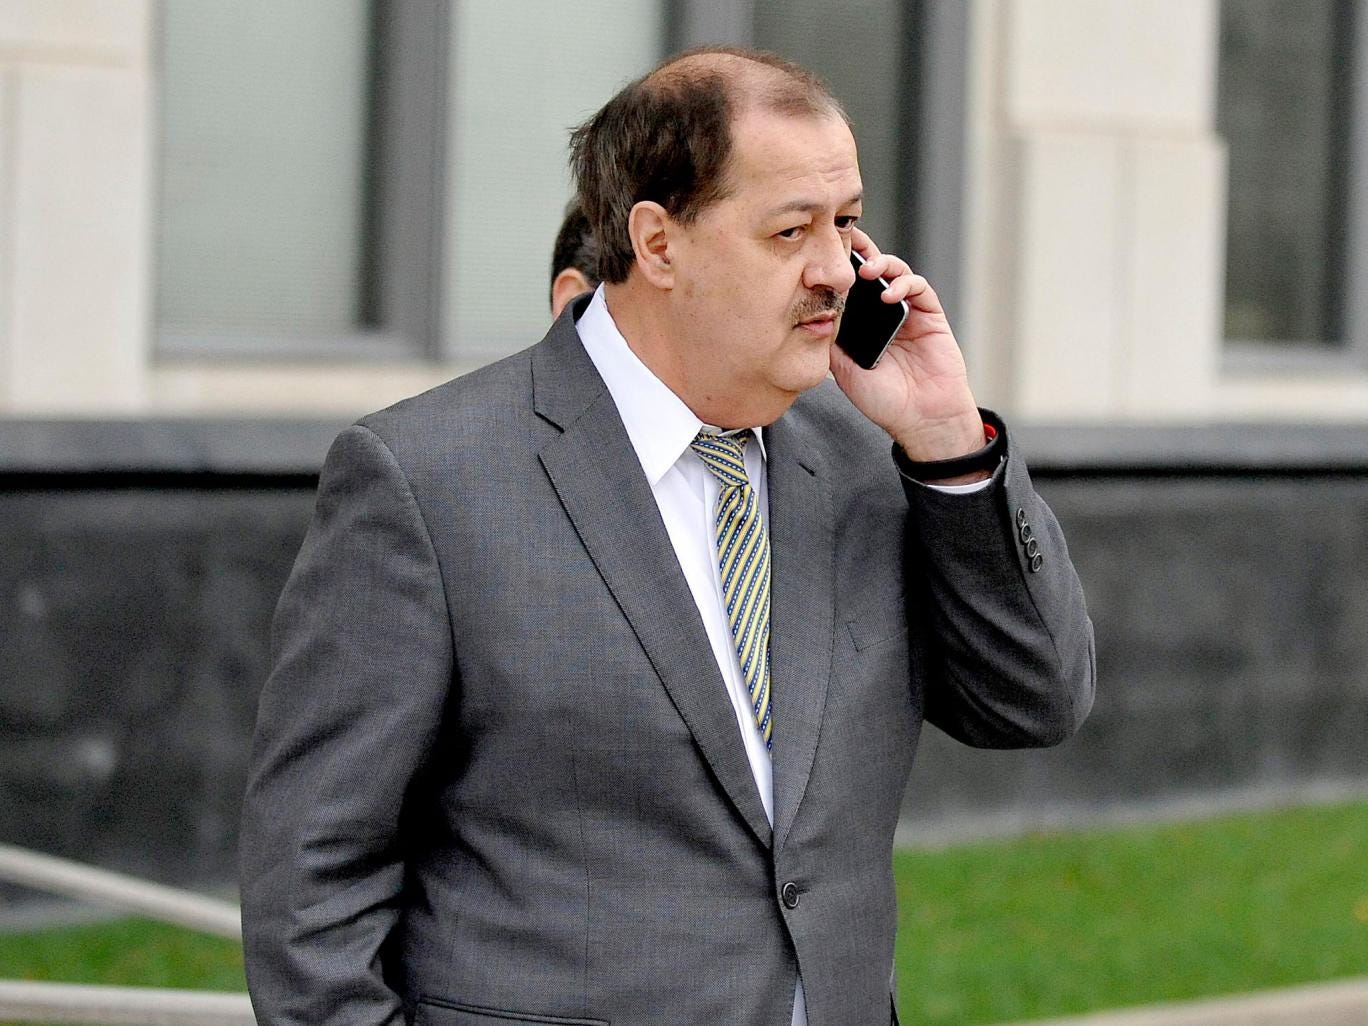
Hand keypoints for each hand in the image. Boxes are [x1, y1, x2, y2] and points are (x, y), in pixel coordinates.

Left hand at [829, 228, 984, 462]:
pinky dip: (904, 284)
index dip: (837, 269)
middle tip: (845, 240)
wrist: (920, 419)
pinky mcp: (930, 315)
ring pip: (895, 272)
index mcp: (861, 324)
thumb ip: (830, 341)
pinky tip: (889, 294)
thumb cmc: (883, 400)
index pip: (848, 287)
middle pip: (871, 271)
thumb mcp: (844, 370)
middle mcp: (882, 314)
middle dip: (859, 252)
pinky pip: (919, 288)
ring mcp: (907, 312)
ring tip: (866, 271)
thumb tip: (808, 313)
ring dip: (881, 264)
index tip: (820, 252)